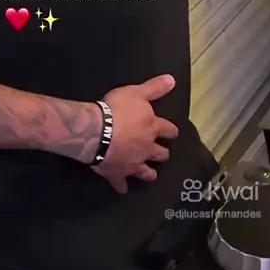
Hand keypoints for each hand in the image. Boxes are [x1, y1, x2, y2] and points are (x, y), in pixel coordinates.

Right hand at [93, 74, 178, 193]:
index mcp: (152, 128)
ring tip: (151, 175)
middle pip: (160, 154)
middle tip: (162, 154)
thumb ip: (154, 88)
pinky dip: (122, 186)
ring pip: (145, 172)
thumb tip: (172, 80)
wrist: (97, 132)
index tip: (172, 133)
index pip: (168, 130)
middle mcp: (146, 148)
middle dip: (162, 154)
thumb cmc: (116, 110)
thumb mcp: (136, 92)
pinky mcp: (117, 173)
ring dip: (149, 173)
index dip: (171, 131)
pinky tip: (123, 189)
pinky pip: (121, 183)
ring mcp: (133, 163)